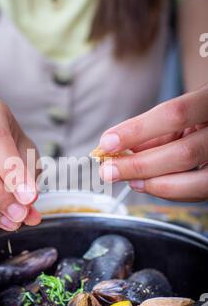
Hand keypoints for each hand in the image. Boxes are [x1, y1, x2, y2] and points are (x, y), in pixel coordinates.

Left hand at [99, 85, 207, 201]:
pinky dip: (169, 191)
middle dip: (139, 166)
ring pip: (195, 182)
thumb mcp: (180, 112)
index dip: (138, 130)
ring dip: (154, 184)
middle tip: (108, 171)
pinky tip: (147, 184)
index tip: (107, 142)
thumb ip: (153, 129)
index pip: (174, 114)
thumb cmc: (199, 115)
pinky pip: (198, 193)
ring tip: (128, 180)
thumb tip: (118, 149)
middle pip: (183, 154)